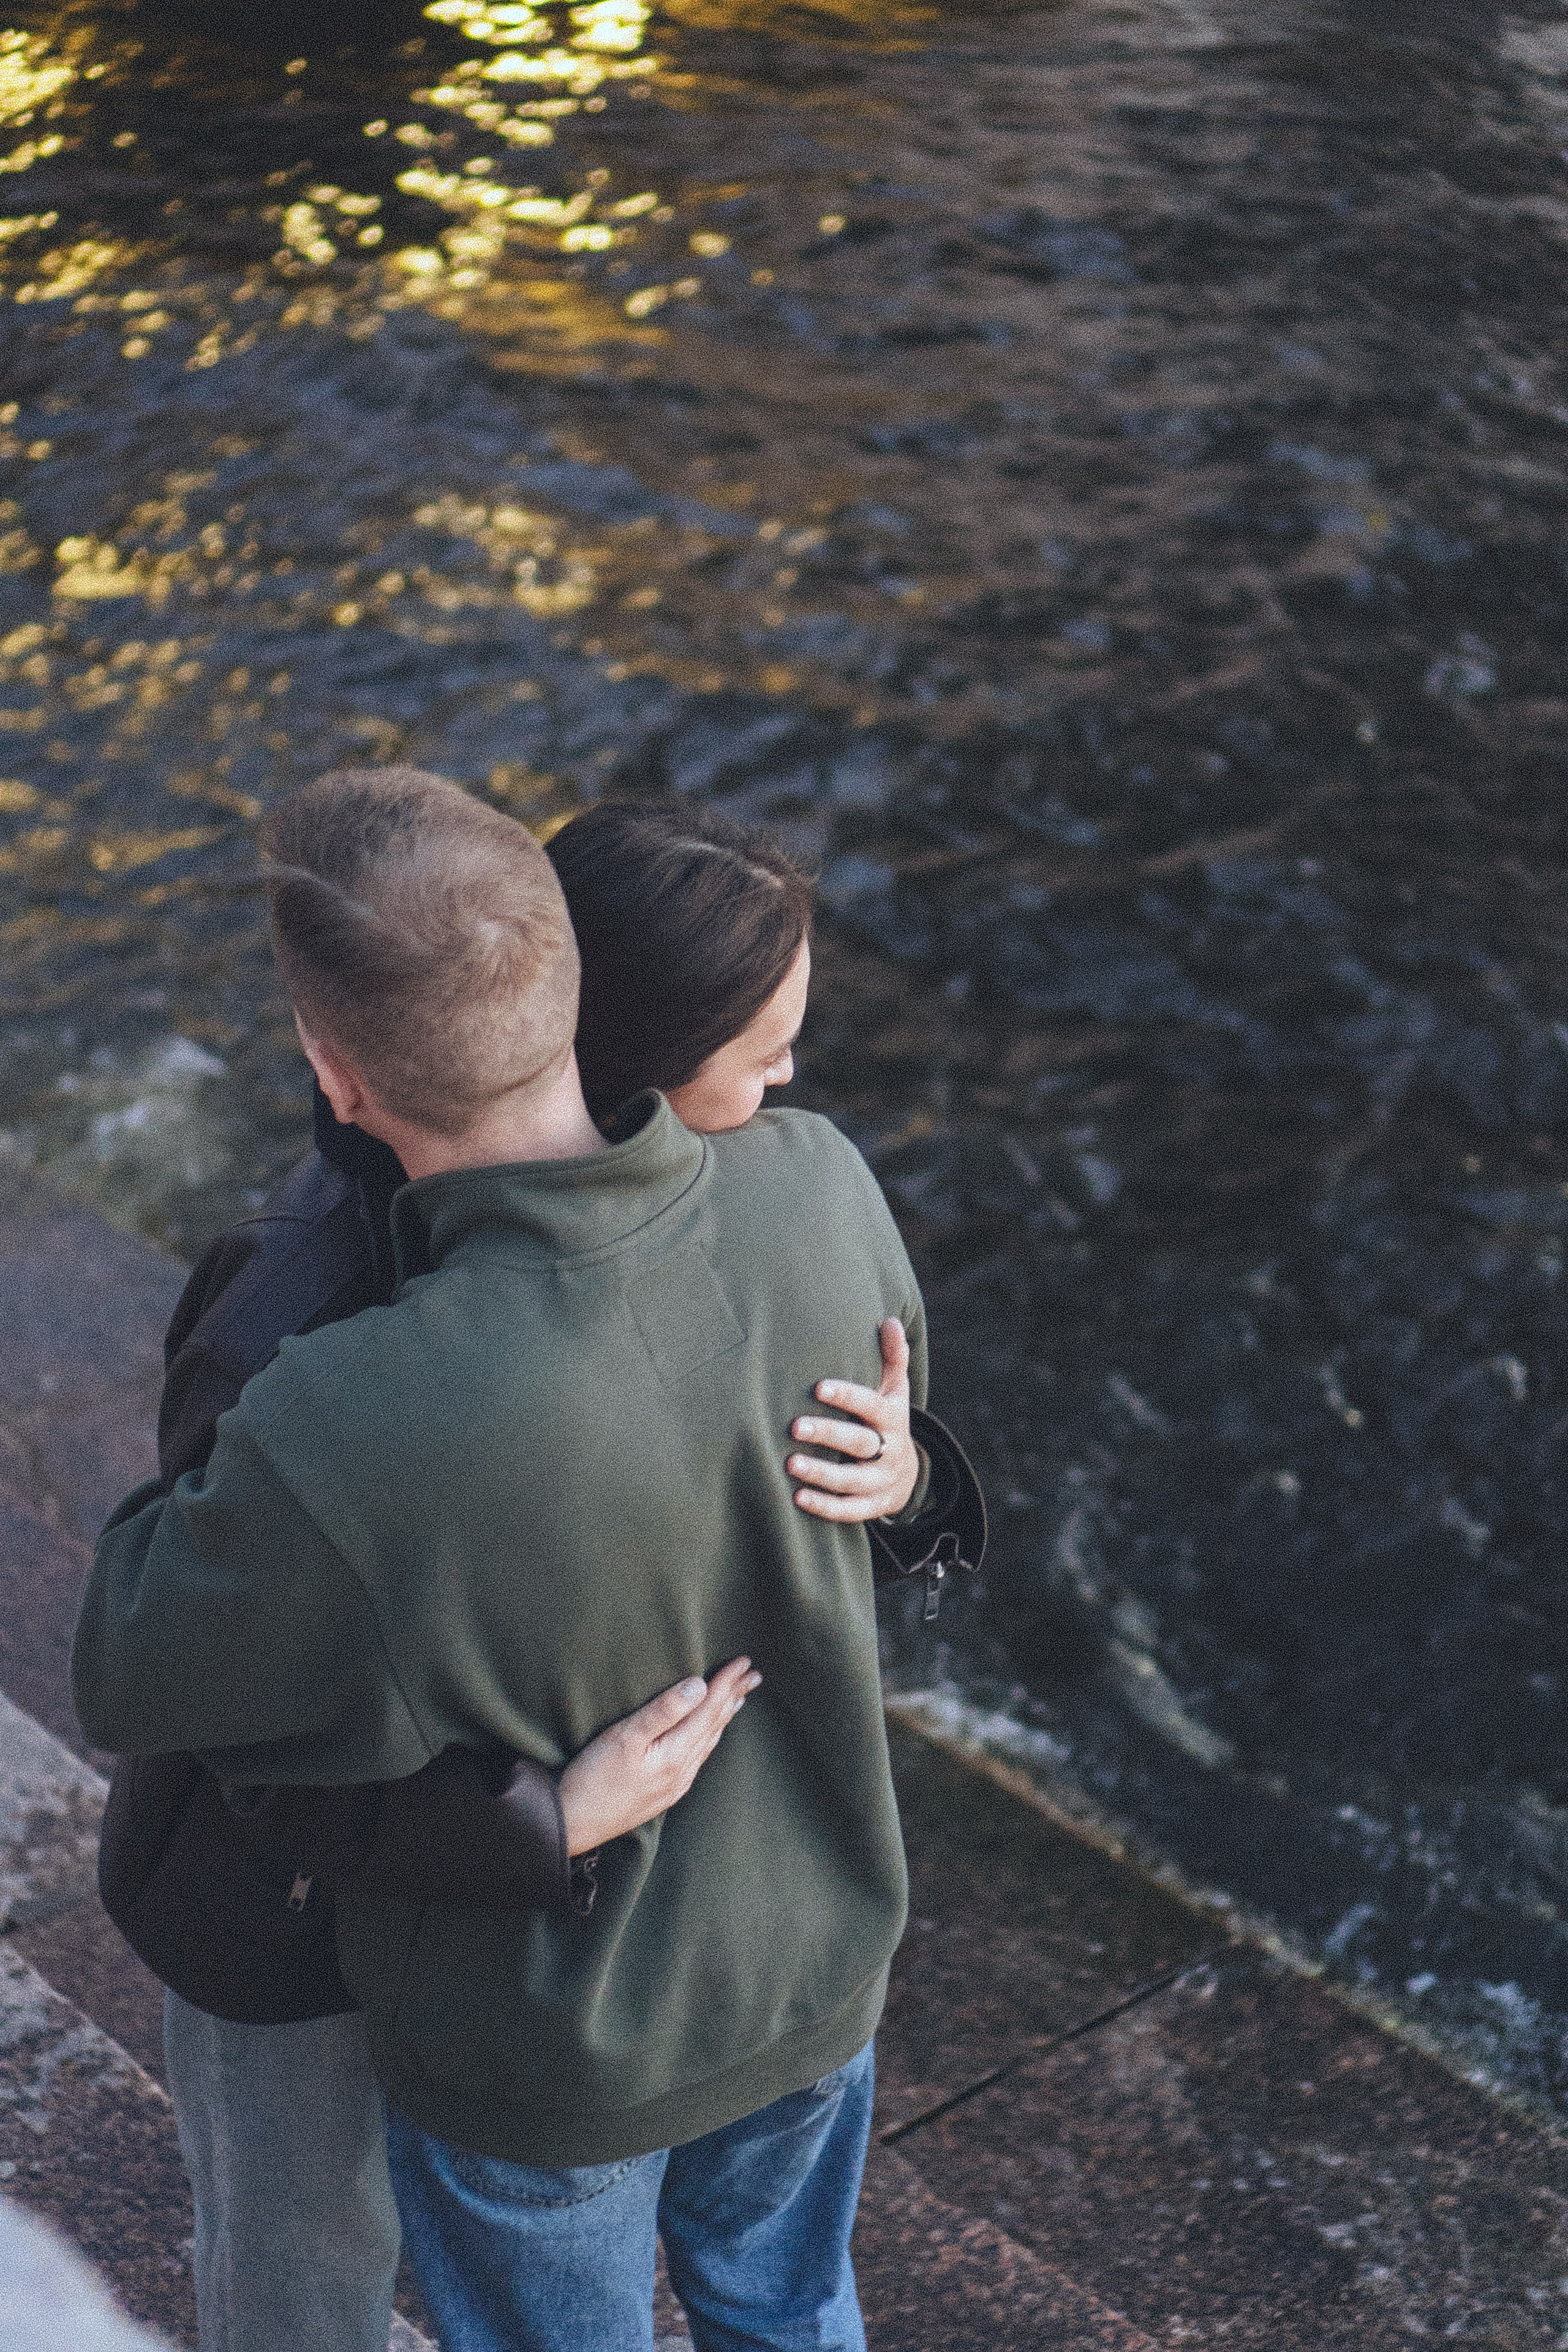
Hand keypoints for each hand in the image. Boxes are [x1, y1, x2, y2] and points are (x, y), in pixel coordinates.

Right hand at [557, 1657, 760, 1855]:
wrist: (573, 1825)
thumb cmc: (593, 1778)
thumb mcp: (624, 1737)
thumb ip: (663, 1711)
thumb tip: (699, 1686)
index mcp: (675, 1755)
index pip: (709, 1710)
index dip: (726, 1683)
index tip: (744, 1661)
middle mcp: (682, 1772)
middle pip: (715, 1726)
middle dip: (734, 1697)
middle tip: (754, 1675)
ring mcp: (674, 1785)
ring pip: (708, 1743)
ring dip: (724, 1717)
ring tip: (738, 1699)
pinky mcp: (663, 1793)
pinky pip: (697, 1757)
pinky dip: (708, 1737)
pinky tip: (707, 1734)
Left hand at [788, 1317, 919, 1522]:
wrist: (908, 1474)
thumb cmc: (888, 1421)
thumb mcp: (895, 1390)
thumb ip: (892, 1357)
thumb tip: (889, 1321)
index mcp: (892, 1417)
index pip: (871, 1405)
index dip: (847, 1396)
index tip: (818, 1387)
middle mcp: (890, 1450)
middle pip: (860, 1443)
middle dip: (829, 1434)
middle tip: (795, 1426)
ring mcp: (881, 1481)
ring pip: (853, 1480)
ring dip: (822, 1473)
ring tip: (790, 1463)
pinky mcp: (872, 1506)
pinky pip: (850, 1510)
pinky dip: (825, 1506)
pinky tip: (797, 1497)